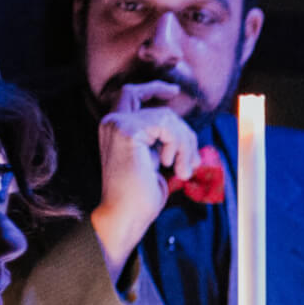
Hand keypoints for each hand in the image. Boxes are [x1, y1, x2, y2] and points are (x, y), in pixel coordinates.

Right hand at [89, 82, 202, 278]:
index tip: (173, 91)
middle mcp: (111, 122)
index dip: (153, 88)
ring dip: (185, 143)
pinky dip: (179, 145)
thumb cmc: (139, 197)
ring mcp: (117, 125)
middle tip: (192, 155)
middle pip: (151, 101)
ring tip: (183, 169)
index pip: (132, 95)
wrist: (125, 216)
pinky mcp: (127, 132)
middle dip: (179, 123)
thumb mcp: (155, 162)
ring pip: (166, 116)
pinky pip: (167, 125)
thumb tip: (189, 138)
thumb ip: (164, 143)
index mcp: (115, 129)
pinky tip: (172, 166)